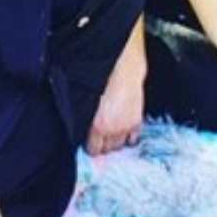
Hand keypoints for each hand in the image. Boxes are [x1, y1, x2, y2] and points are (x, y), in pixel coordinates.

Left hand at [86, 41, 144, 155]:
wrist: (123, 66)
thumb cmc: (102, 77)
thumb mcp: (85, 97)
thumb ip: (84, 114)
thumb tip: (79, 123)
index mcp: (97, 125)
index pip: (93, 149)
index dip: (90, 146)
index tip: (88, 141)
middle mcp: (112, 129)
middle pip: (107, 149)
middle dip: (102, 144)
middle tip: (99, 136)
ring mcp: (126, 126)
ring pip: (120, 145)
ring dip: (115, 141)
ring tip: (110, 133)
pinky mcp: (137, 121)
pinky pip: (133, 138)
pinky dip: (128, 137)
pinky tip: (124, 131)